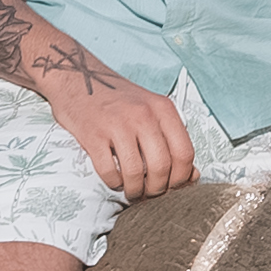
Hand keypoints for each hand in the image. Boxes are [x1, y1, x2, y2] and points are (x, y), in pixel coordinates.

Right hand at [35, 52, 194, 196]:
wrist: (78, 77)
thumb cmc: (117, 99)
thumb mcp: (151, 110)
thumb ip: (172, 139)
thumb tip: (192, 174)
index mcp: (162, 108)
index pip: (184, 153)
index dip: (181, 178)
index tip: (173, 186)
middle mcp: (143, 115)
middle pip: (162, 167)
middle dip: (157, 189)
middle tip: (150, 193)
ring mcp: (117, 124)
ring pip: (135, 173)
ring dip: (135, 190)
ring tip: (132, 191)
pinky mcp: (93, 135)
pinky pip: (109, 172)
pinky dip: (113, 182)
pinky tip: (114, 179)